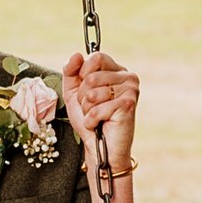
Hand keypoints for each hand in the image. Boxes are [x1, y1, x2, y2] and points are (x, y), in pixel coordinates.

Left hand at [61, 49, 137, 202]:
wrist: (99, 147)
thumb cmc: (89, 119)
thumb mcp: (74, 93)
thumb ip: (71, 72)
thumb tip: (77, 55)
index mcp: (116, 70)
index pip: (96, 57)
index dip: (83, 73)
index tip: (85, 89)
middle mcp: (128, 76)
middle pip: (91, 76)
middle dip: (83, 97)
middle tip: (92, 108)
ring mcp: (131, 89)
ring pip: (93, 92)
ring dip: (87, 109)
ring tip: (97, 116)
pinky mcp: (128, 104)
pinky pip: (97, 108)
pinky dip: (92, 119)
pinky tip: (100, 124)